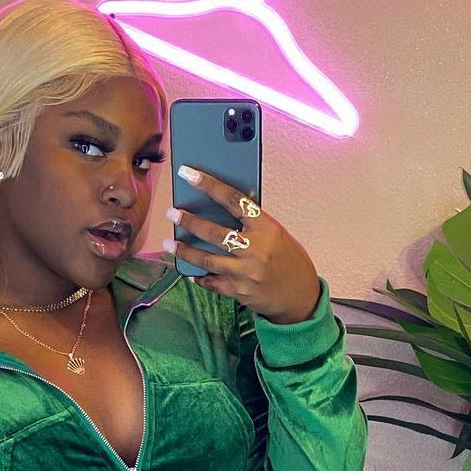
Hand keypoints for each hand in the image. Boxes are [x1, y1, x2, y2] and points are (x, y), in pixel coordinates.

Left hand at [164, 165, 321, 323]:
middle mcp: (255, 249)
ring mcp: (245, 273)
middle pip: (214, 232)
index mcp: (266, 227)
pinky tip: (189, 270)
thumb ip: (252, 224)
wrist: (301, 296)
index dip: (209, 185)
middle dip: (188, 222)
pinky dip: (199, 276)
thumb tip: (219, 210)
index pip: (233, 200)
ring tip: (169, 243)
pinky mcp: (238, 292)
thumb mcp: (276, 234)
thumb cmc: (288, 260)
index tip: (188, 174)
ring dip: (184, 251)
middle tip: (172, 213)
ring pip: (206, 259)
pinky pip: (211, 282)